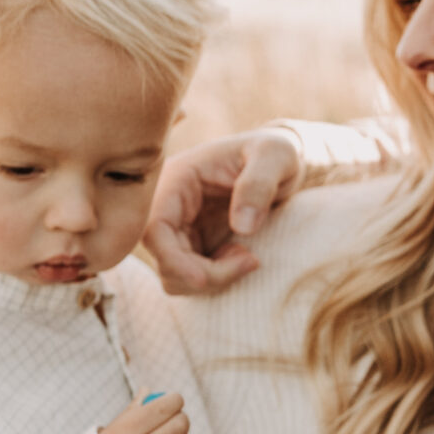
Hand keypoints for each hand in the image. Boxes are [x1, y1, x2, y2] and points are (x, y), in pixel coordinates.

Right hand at [144, 128, 304, 295]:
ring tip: (248, 256)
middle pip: (163, 257)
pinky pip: (190, 275)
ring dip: (210, 279)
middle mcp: (169, 205)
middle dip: (203, 274)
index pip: (154, 229)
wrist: (279, 164)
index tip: (203, 279)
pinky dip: (216, 279)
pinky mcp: (193, 243)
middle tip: (250, 260)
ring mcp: (179, 227)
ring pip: (173, 273)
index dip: (173, 260)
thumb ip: (259, 184)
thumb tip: (242, 226)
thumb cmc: (274, 153)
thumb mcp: (276, 156)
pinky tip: (241, 256)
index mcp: (176, 179)